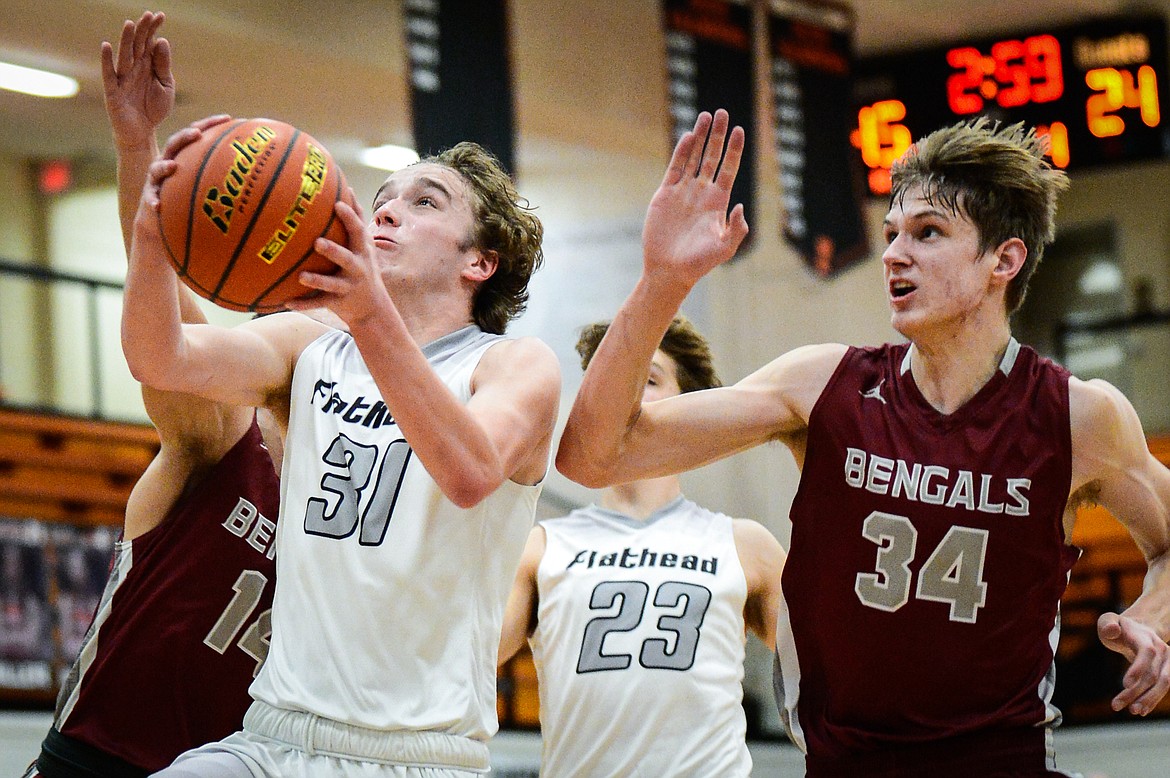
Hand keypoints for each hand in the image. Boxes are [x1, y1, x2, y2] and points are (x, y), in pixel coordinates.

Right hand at [101, 11, 174, 148]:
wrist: (142, 133)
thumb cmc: (154, 109)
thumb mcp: (165, 86)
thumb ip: (163, 65)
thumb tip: (161, 41)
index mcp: (147, 66)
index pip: (149, 43)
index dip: (153, 29)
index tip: (160, 15)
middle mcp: (133, 68)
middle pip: (137, 45)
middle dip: (142, 30)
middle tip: (148, 14)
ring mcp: (122, 78)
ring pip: (124, 56)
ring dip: (126, 40)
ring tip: (130, 24)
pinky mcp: (113, 91)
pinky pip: (109, 74)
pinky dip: (106, 60)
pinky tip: (106, 46)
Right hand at [135, 116, 231, 239]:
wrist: (163, 216)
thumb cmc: (190, 195)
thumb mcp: (208, 180)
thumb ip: (226, 172)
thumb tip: (259, 170)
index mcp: (184, 154)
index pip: (196, 134)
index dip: (210, 124)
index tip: (228, 118)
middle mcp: (168, 162)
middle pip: (174, 144)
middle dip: (185, 137)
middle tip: (197, 134)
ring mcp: (156, 178)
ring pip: (156, 169)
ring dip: (164, 167)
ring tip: (172, 167)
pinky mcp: (150, 195)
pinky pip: (149, 198)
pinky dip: (152, 200)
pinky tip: (157, 206)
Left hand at [288, 196, 389, 327]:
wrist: (372, 308)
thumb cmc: (363, 267)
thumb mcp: (365, 245)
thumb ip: (357, 219)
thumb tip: (348, 189)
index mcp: (362, 252)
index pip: (358, 232)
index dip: (350, 218)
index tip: (337, 204)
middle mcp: (358, 269)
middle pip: (347, 259)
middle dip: (334, 251)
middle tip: (317, 242)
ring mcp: (348, 287)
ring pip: (332, 285)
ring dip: (318, 281)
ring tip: (301, 276)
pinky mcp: (338, 303)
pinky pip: (319, 303)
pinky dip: (304, 304)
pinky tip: (286, 302)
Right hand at [642, 109, 748, 292]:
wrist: (669, 270)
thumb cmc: (699, 263)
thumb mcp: (725, 248)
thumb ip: (737, 228)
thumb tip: (740, 205)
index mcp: (718, 202)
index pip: (729, 168)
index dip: (734, 150)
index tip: (739, 130)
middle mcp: (702, 192)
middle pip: (712, 157)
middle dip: (717, 135)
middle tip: (722, 113)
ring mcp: (683, 192)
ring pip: (693, 157)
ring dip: (700, 137)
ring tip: (706, 116)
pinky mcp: (665, 195)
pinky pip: (675, 168)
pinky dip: (681, 152)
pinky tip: (688, 137)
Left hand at [1098, 611, 1169, 714]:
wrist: (1141, 629)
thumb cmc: (1120, 628)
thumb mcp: (1108, 621)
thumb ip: (1107, 624)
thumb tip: (1112, 630)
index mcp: (1146, 636)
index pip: (1146, 652)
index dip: (1138, 668)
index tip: (1124, 684)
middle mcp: (1162, 649)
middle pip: (1152, 673)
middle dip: (1135, 691)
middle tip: (1116, 705)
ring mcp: (1168, 661)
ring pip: (1163, 683)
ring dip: (1149, 699)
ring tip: (1133, 711)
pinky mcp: (1169, 671)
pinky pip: (1163, 687)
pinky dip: (1153, 699)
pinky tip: (1142, 710)